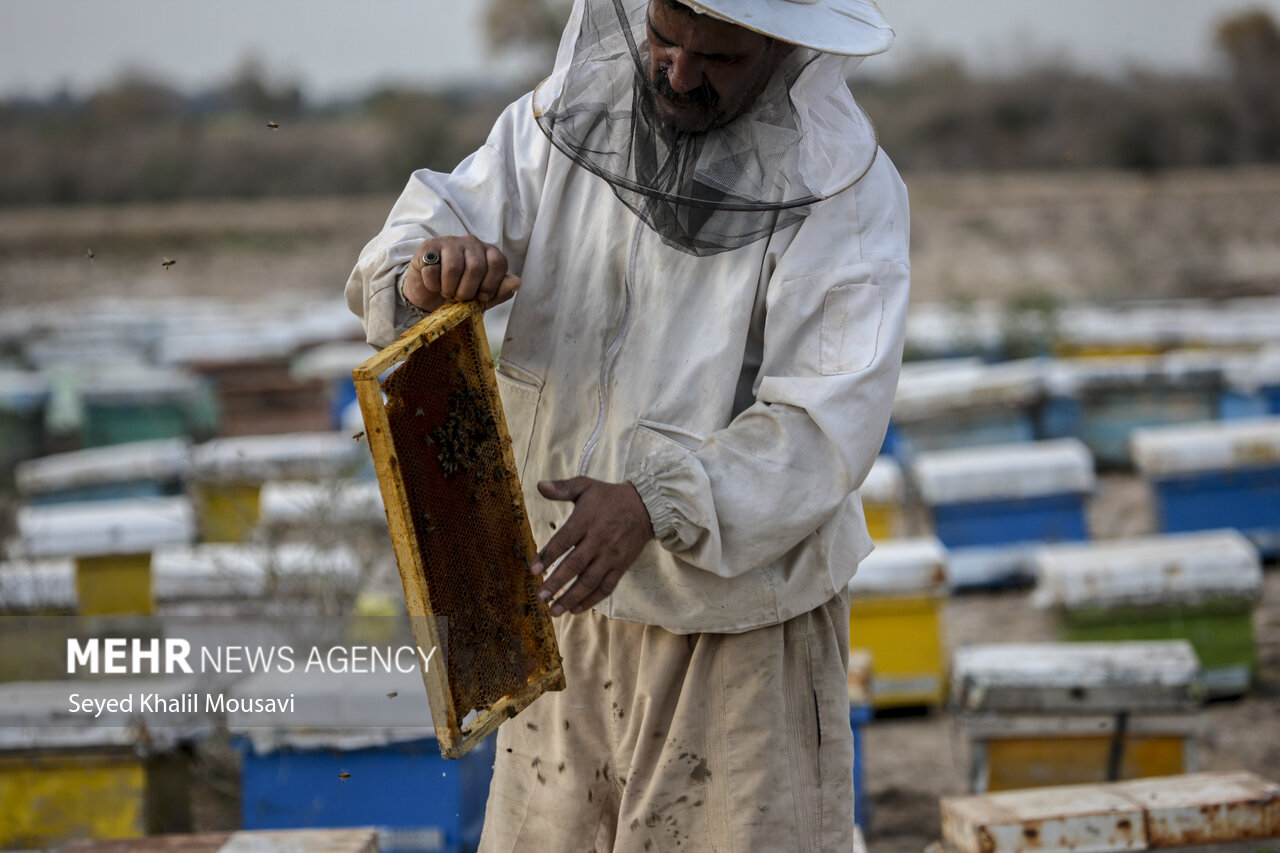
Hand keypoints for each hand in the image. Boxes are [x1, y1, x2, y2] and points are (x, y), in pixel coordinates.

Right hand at [402, 235, 520, 311]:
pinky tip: (434, 285)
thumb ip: (501, 291)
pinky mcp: (428, 247)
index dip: (492, 285)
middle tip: (460, 298)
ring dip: (449, 289)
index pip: (498, 263)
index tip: (482, 297)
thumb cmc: (461, 291)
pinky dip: (433, 286)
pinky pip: (432, 270)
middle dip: (468, 291)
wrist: (431, 292)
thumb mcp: (483, 296)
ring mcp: (449, 242)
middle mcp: (471, 242)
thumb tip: (517, 282)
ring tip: (447, 292)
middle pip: (476, 268)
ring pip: (453, 268)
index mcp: (488, 251)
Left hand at [530, 477, 654, 616]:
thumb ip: (562, 488)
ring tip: (554, 610)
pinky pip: (606, 586)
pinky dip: (591, 600)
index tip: (533, 570)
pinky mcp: (621, 566)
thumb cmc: (610, 497)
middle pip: (575, 565)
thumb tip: (539, 485)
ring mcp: (611, 555)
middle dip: (557, 583)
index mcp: (587, 519)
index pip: (564, 540)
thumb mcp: (586, 485)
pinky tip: (576, 609)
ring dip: (571, 597)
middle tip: (540, 596)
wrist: (646, 507)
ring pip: (590, 581)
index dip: (548, 556)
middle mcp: (599, 539)